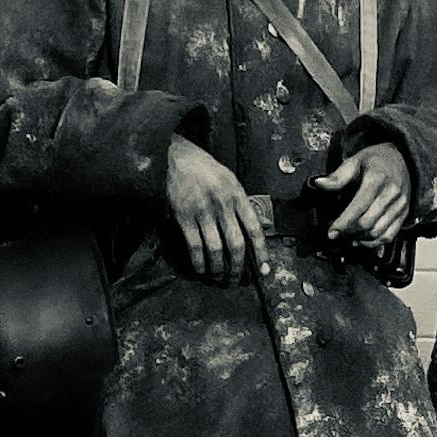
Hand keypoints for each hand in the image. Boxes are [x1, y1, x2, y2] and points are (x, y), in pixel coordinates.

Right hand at [165, 135, 265, 285]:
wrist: (173, 155)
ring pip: (216, 250)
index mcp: (237, 194)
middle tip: (236, 281)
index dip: (261, 253)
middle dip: (238, 269)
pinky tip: (200, 270)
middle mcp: (223, 204)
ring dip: (218, 269)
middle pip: (236, 245)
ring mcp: (203, 211)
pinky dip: (199, 262)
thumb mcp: (228, 178)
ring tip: (218, 278)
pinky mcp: (184, 216)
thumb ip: (240, 202)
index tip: (264, 270)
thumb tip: (254, 229)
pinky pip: (195, 246)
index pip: (255, 229)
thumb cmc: (202, 167)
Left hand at [311, 142, 412, 246]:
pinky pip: (389, 235)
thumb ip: (338, 176)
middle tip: (336, 234)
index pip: (359, 207)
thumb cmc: (376, 161)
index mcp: (377, 179)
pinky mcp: (404, 214)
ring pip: (378, 232)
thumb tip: (319, 184)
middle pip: (368, 222)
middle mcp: (391, 193)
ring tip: (347, 238)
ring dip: (360, 239)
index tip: (331, 232)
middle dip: (349, 232)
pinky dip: (374, 243)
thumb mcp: (355, 160)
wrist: (402, 159)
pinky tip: (361, 241)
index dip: (343, 223)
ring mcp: (400, 205)